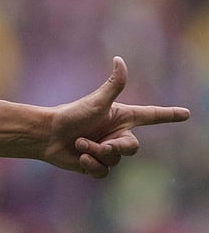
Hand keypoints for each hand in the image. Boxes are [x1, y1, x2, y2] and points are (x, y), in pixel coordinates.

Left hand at [43, 56, 189, 177]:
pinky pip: (104, 172)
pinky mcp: (94, 164)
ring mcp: (106, 150)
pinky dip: (92, 166)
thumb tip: (119, 60)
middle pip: (132, 148)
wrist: (47, 134)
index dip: (169, 115)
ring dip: (96, 152)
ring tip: (79, 143)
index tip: (187, 113)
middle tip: (99, 144)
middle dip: (114, 147)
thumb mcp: (96, 102)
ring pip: (115, 160)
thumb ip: (113, 85)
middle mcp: (116, 134)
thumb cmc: (71, 114)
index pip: (151, 116)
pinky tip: (80, 158)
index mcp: (120, 117)